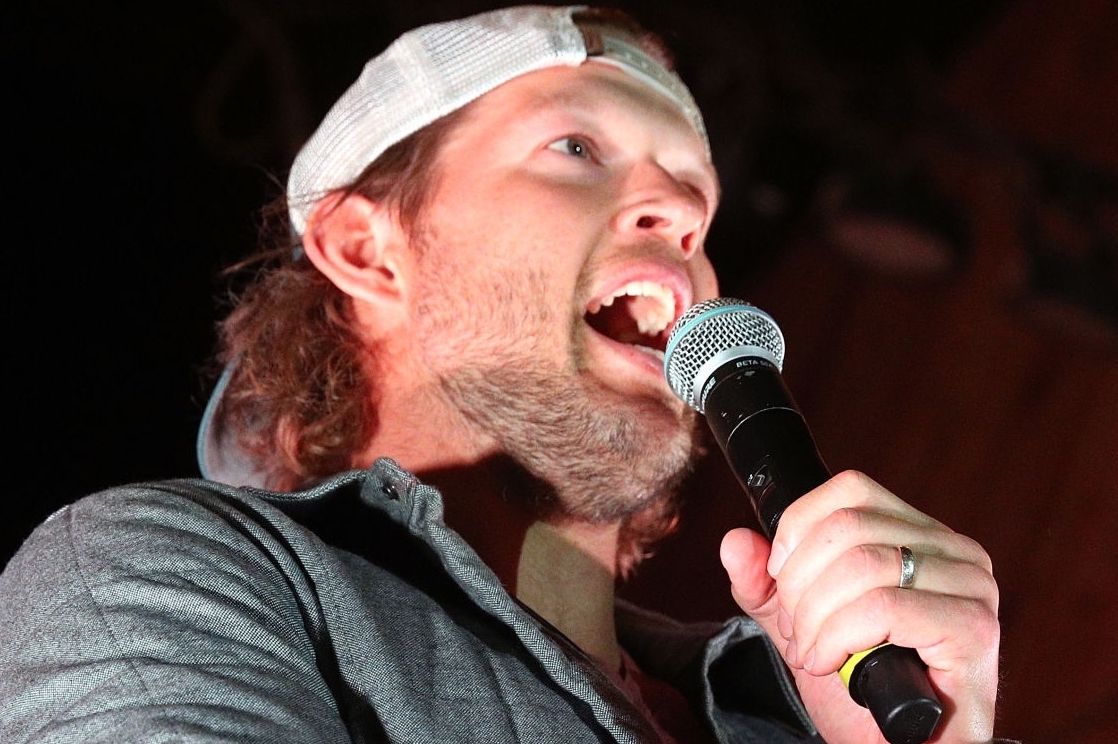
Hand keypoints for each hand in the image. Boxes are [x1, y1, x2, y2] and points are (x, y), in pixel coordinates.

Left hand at [719, 470, 1000, 743]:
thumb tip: (736, 541)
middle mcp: (957, 552)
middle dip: (801, 585)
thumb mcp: (801, 626)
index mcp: (921, 536)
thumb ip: (765, 585)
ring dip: (816, 617)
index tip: (782, 581)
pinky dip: (838, 636)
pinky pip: (882, 607)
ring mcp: (972, 589)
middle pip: (847, 528)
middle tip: (798, 632)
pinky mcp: (973, 629)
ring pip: (862, 566)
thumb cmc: (863, 693)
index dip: (799, 530)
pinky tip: (830, 663)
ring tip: (813, 651)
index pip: (850, 490)